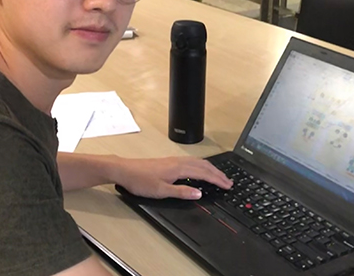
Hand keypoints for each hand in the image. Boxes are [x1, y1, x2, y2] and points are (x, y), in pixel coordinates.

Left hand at [111, 156, 232, 199]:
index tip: (228, 185)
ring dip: (210, 168)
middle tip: (228, 181)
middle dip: (217, 173)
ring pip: (197, 162)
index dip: (217, 179)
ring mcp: (173, 160)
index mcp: (178, 168)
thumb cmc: (140, 180)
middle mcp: (177, 162)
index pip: (203, 173)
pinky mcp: (168, 162)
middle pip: (203, 165)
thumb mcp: (161, 191)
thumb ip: (181, 192)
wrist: (124, 170)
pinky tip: (199, 170)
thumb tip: (199, 193)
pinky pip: (190, 161)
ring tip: (218, 175)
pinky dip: (200, 166)